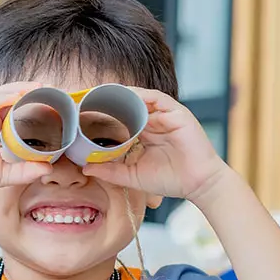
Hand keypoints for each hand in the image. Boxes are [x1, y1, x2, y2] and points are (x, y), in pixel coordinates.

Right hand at [0, 82, 52, 202]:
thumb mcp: (3, 174)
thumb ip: (24, 171)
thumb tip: (48, 169)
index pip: (14, 108)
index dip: (33, 102)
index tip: (54, 101)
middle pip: (8, 96)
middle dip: (29, 90)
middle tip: (51, 88)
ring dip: (18, 89)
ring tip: (37, 87)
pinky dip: (1, 98)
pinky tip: (16, 96)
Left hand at [82, 88, 226, 201]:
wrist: (197, 185)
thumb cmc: (169, 179)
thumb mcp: (132, 175)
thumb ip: (110, 171)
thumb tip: (85, 167)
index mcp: (143, 133)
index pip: (120, 117)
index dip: (103, 113)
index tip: (82, 113)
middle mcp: (153, 121)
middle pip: (128, 104)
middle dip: (108, 100)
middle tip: (86, 98)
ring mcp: (165, 115)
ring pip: (140, 98)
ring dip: (122, 95)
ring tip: (102, 94)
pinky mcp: (177, 113)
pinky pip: (157, 98)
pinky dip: (141, 95)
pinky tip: (126, 97)